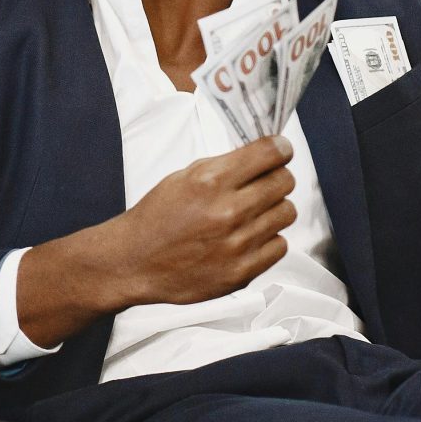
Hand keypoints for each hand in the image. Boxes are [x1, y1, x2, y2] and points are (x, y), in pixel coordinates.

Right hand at [16, 137, 295, 346]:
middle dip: (278, 177)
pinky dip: (269, 239)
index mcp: (210, 181)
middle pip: (285, 182)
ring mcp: (236, 244)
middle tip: (267, 182)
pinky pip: (280, 246)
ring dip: (274, 209)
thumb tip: (263, 155)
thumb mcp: (183, 177)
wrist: (133, 262)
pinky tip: (250, 237)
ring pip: (287, 213)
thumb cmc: (157, 217)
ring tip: (255, 212)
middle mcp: (227, 211)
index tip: (281, 150)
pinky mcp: (241, 272)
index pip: (270, 153)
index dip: (281, 148)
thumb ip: (224, 165)